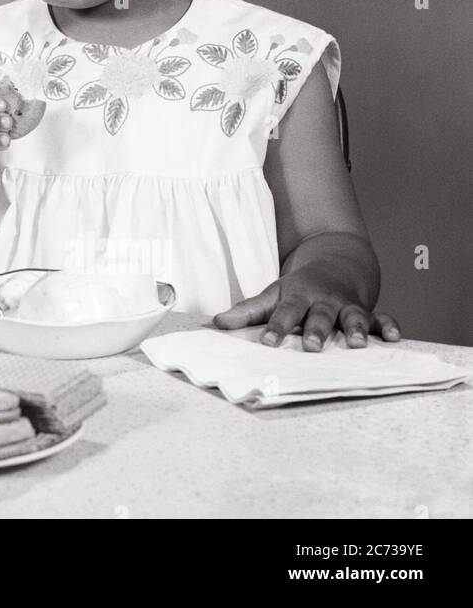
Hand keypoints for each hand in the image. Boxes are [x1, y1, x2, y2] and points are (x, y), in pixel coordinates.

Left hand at [214, 265, 401, 349]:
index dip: (276, 328)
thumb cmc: (298, 289)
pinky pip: (382, 317)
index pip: (284, 313)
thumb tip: (217, 323)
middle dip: (317, 331)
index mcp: (298, 297)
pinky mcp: (368, 312)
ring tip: (358, 345)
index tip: (266, 342)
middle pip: (320, 316)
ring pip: (353, 316)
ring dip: (356, 329)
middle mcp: (324, 301)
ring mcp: (347, 306)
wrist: (334, 265)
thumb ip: (247, 311)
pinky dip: (390, 325)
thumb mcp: (272, 295)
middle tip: (313, 347)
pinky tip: (394, 337)